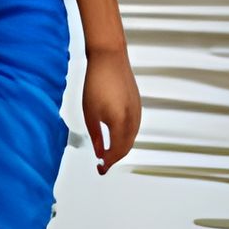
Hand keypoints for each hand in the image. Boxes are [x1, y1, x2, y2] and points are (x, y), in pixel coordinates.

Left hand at [83, 46, 140, 175]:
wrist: (109, 58)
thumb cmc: (97, 83)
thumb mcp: (90, 113)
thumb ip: (97, 136)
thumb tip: (100, 153)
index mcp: (120, 123)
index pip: (116, 151)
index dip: (108, 163)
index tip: (100, 169)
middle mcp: (133, 119)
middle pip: (126, 147)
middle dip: (115, 157)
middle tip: (103, 164)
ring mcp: (138, 111)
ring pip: (132, 138)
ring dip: (121, 148)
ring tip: (108, 152)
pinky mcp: (138, 104)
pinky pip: (134, 127)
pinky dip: (126, 136)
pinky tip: (116, 136)